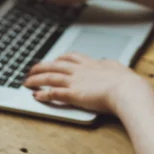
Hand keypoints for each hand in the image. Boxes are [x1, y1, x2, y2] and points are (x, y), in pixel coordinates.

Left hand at [24, 53, 153, 113]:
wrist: (127, 90)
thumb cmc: (127, 82)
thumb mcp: (118, 68)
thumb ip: (110, 65)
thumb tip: (108, 62)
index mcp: (91, 64)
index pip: (71, 57)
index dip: (60, 58)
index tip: (55, 59)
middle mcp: (80, 71)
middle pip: (55, 65)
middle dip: (42, 67)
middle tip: (32, 69)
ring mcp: (75, 82)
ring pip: (50, 78)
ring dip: (36, 80)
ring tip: (27, 82)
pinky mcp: (74, 94)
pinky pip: (54, 93)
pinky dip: (43, 94)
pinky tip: (36, 96)